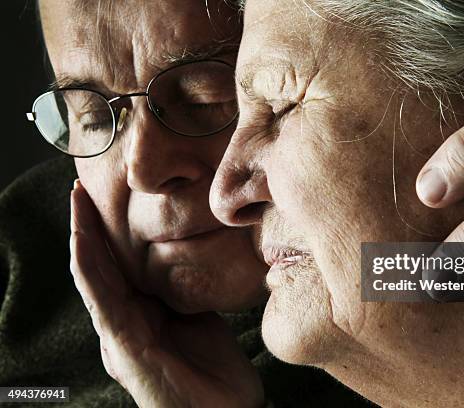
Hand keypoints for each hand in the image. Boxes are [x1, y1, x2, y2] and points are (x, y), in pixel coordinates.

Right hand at [70, 180, 263, 407]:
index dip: (107, 232)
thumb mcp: (200, 318)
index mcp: (140, 315)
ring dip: (82, 238)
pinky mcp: (126, 351)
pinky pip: (103, 303)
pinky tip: (82, 242)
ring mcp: (120, 338)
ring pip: (94, 279)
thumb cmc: (214, 372)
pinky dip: (90, 271)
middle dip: (89, 226)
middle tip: (80, 187)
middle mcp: (123, 324)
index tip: (105, 195)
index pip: (117, 266)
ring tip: (77, 202)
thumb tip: (192, 258)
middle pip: (100, 267)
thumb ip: (186, 292)